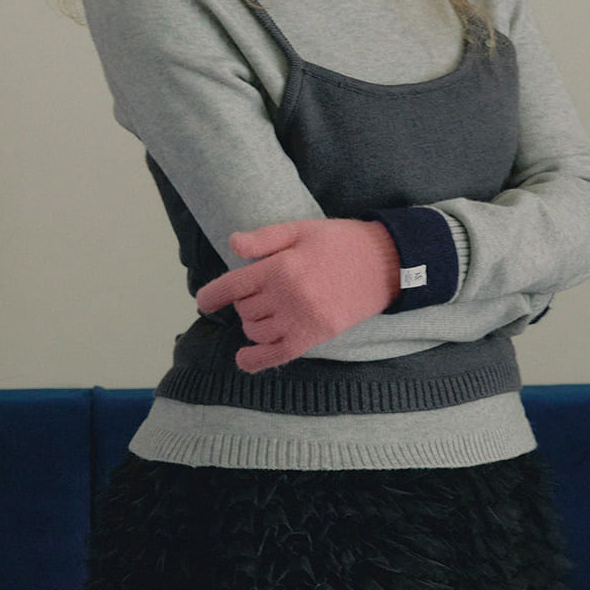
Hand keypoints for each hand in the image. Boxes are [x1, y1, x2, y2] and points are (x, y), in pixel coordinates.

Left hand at [195, 218, 401, 372]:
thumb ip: (265, 238)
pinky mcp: (315, 336)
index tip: (204, 301)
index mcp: (281, 267)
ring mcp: (302, 319)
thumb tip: (232, 244)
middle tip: (257, 293)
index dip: (212, 296)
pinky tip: (244, 359)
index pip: (232, 286)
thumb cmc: (341, 242)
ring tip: (263, 314)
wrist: (385, 263)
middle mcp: (287, 296)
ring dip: (252, 325)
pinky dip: (257, 360)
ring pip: (257, 331)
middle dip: (243, 303)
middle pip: (244, 309)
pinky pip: (278, 355)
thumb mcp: (302, 228)